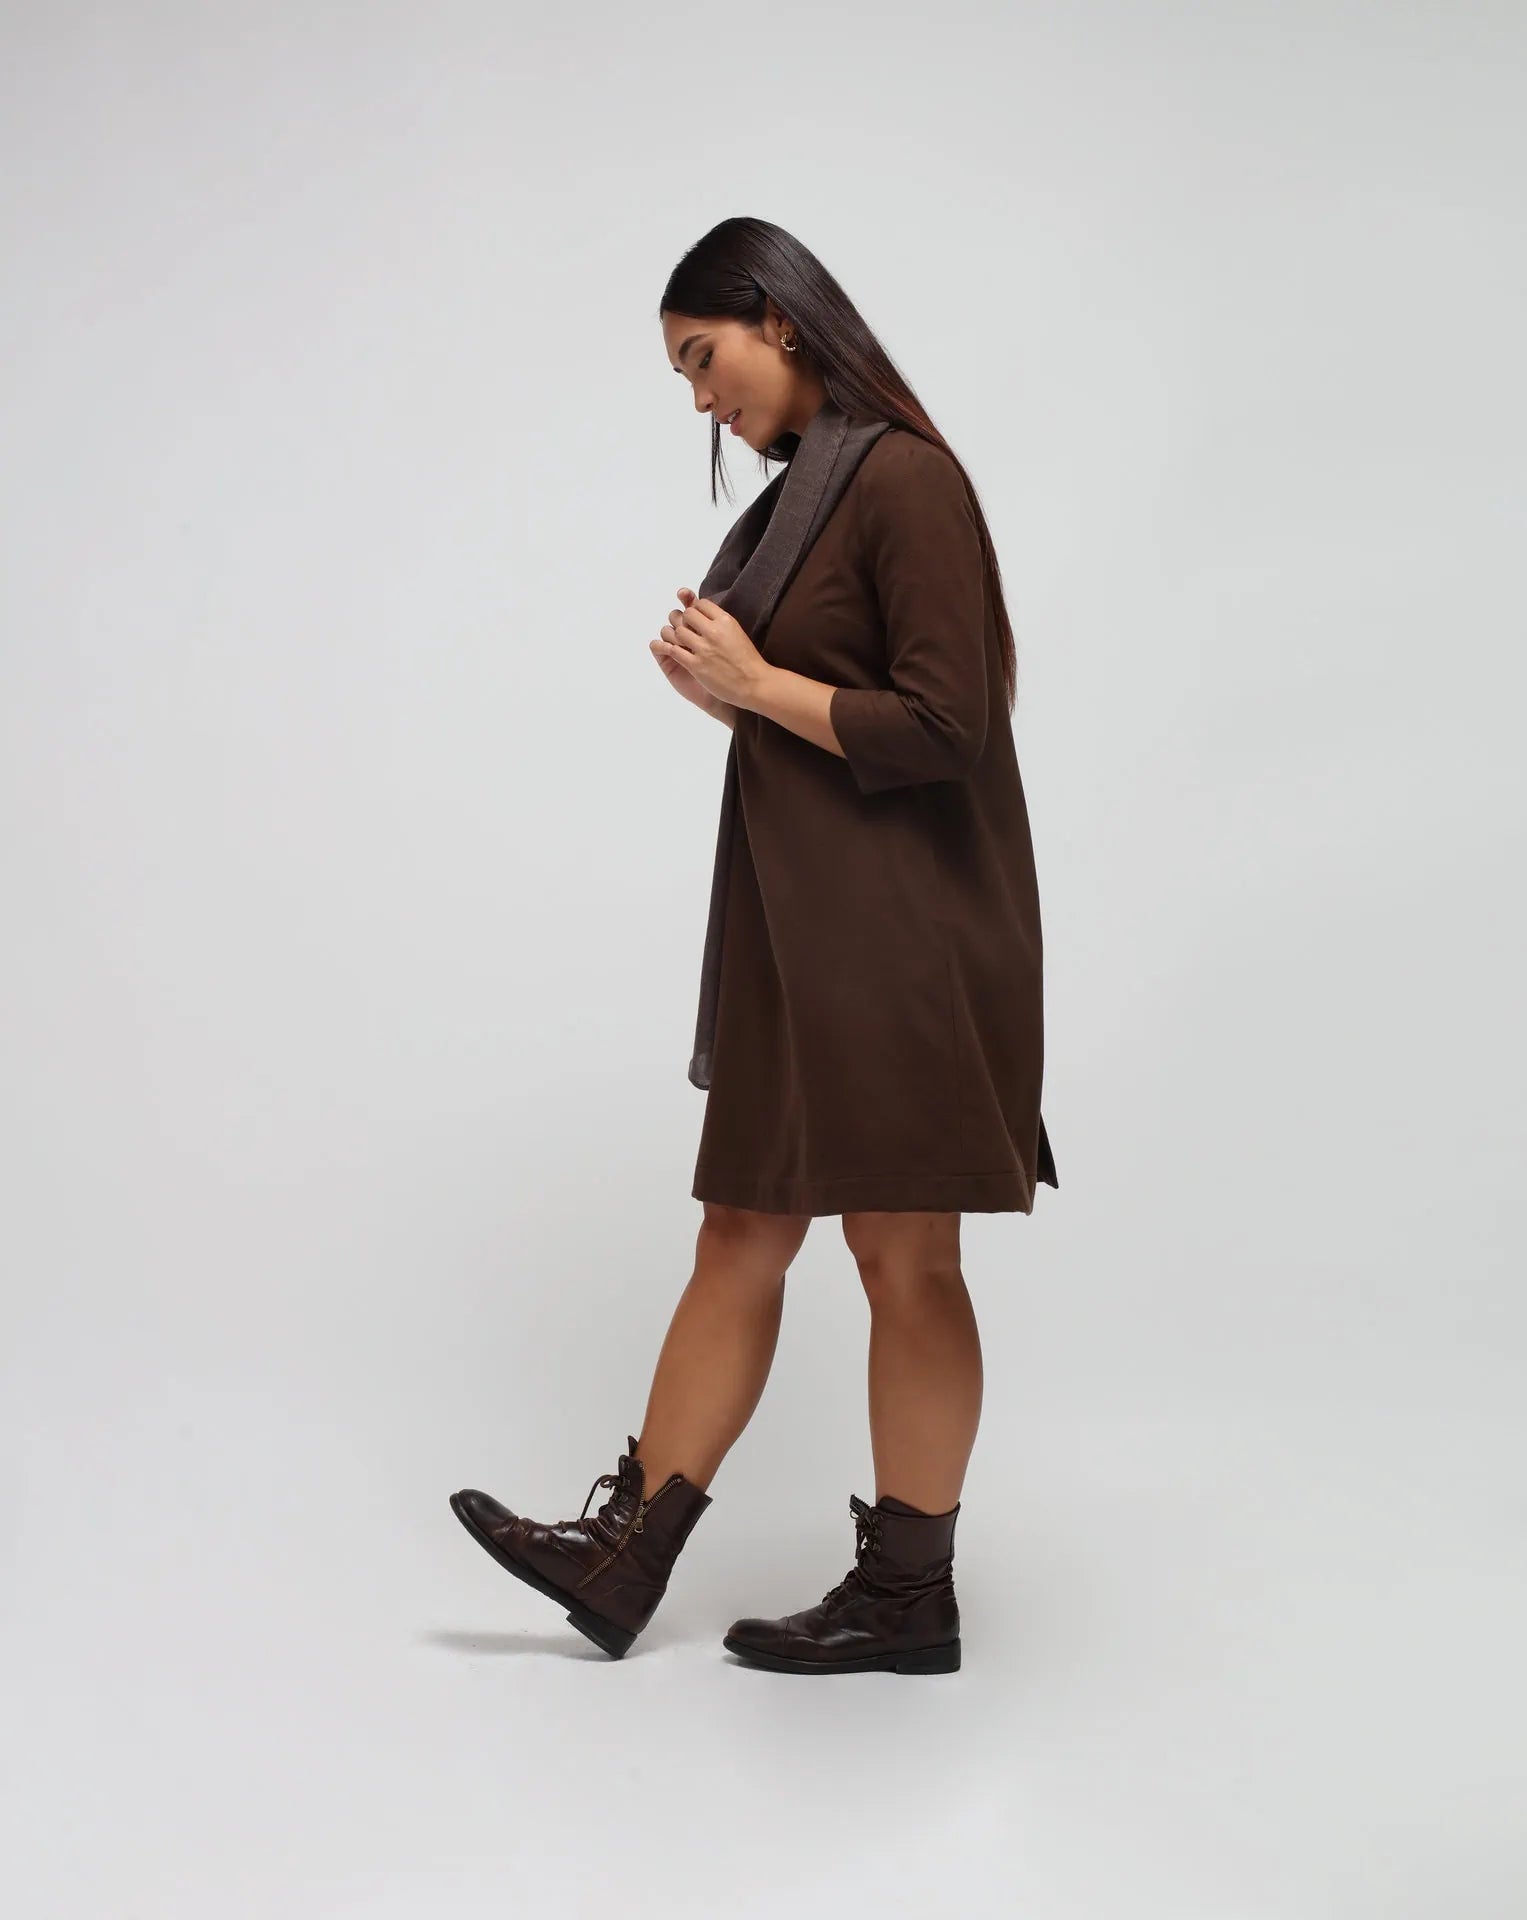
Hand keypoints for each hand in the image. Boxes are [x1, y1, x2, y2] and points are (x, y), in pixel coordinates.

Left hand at [653, 587, 769, 709]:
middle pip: (687, 615)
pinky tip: (666, 649)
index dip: (695, 609)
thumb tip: (704, 614)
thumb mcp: (737, 632)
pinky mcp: (696, 665)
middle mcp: (713, 631)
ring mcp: (703, 648)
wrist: (755, 684)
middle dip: (683, 620)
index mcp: (725, 620)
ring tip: (678, 640)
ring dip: (675, 635)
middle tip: (685, 628)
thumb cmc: (749, 660)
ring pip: (678, 632)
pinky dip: (667, 648)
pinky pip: (674, 651)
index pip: (701, 604)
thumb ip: (720, 622)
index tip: (695, 618)